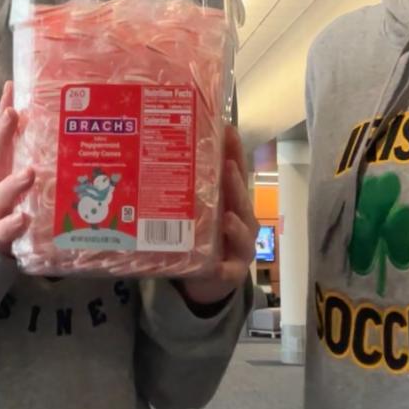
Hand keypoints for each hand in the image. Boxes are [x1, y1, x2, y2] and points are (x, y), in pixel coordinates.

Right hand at [0, 80, 33, 254]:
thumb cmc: (12, 211)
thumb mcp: (17, 183)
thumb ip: (32, 160)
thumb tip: (56, 126)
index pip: (1, 138)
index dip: (3, 113)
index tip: (11, 88)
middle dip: (1, 135)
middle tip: (15, 114)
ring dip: (12, 184)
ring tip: (29, 174)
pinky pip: (0, 233)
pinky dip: (10, 225)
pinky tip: (22, 219)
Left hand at [177, 126, 258, 307]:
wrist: (210, 278)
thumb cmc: (205, 234)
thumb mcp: (199, 206)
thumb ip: (191, 184)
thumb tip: (166, 148)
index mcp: (233, 200)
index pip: (236, 172)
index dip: (235, 152)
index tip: (228, 131)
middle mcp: (242, 219)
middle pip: (241, 200)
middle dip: (235, 185)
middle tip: (228, 167)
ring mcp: (241, 246)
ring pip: (243, 233)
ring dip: (235, 226)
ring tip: (227, 218)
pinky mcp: (233, 272)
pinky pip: (229, 271)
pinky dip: (224, 269)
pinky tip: (218, 267)